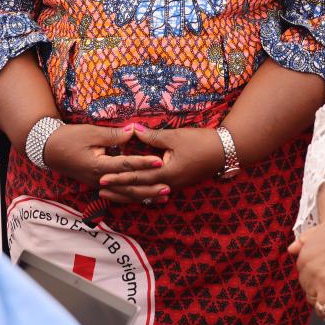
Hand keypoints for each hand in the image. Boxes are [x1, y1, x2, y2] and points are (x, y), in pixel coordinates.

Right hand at [41, 123, 164, 196]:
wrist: (50, 149)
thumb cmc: (70, 138)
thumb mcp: (92, 133)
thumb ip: (114, 135)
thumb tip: (134, 131)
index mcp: (99, 166)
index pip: (125, 166)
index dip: (143, 163)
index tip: (159, 161)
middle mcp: (100, 180)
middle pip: (128, 187)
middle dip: (149, 187)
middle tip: (169, 188)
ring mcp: (99, 184)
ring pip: (125, 194)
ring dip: (145, 195)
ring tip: (163, 197)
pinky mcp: (99, 184)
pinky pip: (119, 193)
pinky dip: (133, 195)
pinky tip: (146, 196)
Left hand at [96, 126, 224, 203]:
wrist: (224, 151)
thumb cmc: (201, 142)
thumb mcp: (176, 137)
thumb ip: (153, 136)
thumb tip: (133, 130)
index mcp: (166, 174)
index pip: (137, 178)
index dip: (118, 178)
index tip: (102, 178)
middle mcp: (168, 184)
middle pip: (139, 190)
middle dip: (119, 190)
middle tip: (100, 190)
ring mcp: (173, 186)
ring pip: (146, 193)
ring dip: (128, 194)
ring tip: (112, 194)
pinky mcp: (177, 183)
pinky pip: (154, 191)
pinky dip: (142, 192)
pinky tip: (135, 193)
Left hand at [288, 214, 324, 319]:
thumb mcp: (322, 228)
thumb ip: (305, 239)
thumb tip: (291, 249)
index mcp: (304, 254)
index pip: (301, 271)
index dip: (311, 275)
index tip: (320, 277)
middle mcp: (307, 268)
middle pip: (305, 285)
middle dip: (314, 286)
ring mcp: (317, 280)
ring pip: (312, 297)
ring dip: (319, 298)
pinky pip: (322, 307)